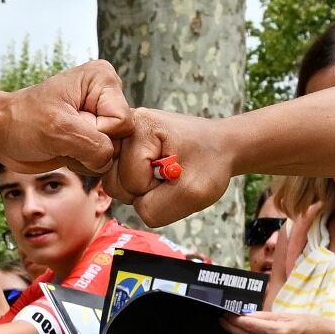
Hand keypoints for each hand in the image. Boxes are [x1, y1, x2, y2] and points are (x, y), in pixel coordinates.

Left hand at [0, 60, 129, 173]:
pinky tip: (65, 151)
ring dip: (85, 157)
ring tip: (62, 143)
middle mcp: (107, 96)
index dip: (95, 132)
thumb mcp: (59, 129)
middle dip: (90, 147)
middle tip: (63, 137)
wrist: (3, 133)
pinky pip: (103, 161)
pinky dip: (83, 163)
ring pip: (113, 153)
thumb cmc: (23, 121)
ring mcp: (102, 117)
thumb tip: (110, 161)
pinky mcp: (94, 136)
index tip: (67, 124)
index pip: (121, 121)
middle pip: (121, 138)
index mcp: (103, 79)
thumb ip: (94, 146)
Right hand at [120, 108, 233, 227]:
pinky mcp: (123, 150)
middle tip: (170, 175)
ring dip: (140, 189)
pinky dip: (138, 185)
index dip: (156, 188)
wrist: (220, 146)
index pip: (131, 181)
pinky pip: (118, 182)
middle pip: (114, 183)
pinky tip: (154, 173)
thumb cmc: (211, 162)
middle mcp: (123, 127)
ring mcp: (121, 139)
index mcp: (139, 125)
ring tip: (163, 175)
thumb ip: (156, 209)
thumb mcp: (193, 192)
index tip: (178, 172)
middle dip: (144, 190)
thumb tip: (135, 208)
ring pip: (114, 185)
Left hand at [230, 309, 334, 333]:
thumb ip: (266, 316)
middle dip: (233, 328)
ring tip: (235, 327)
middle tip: (223, 320)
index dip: (235, 320)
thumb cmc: (312, 325)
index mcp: (283, 332)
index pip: (251, 326)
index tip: (225, 314)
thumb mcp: (290, 315)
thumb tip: (246, 315)